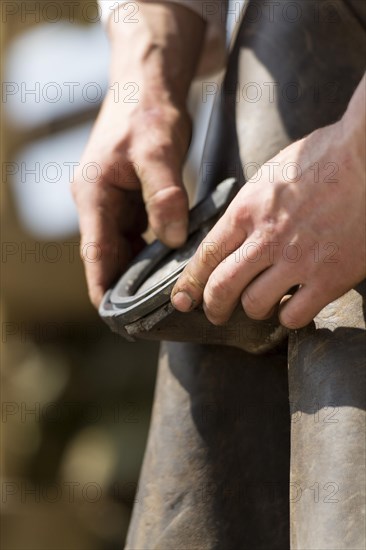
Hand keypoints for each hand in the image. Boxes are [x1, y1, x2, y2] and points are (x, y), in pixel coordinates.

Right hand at [72, 2, 204, 306]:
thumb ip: (165, 195)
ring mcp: (113, 203)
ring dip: (138, 272)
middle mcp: (98, 204)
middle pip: (108, 256)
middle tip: (151, 317)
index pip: (95, 253)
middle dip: (124, 287)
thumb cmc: (147, 113)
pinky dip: (149, 253)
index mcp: (94, 195)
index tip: (115, 320)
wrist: (147, 86)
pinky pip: (136, 235)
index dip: (103, 288)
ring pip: (123, 248)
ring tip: (163, 298)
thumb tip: (174, 239)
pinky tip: (170, 266)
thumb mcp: (158, 150)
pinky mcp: (129, 200)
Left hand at [171, 77, 365, 328]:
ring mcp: (297, 260)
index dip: (190, 283)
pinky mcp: (328, 277)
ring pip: (254, 305)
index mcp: (248, 210)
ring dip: (254, 309)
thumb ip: (249, 207)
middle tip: (216, 314)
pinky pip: (294, 315)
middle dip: (213, 307)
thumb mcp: (271, 175)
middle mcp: (266, 238)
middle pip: (221, 287)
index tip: (183, 298)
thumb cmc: (325, 158)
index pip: (206, 255)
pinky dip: (290, 316)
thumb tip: (237, 230)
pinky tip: (296, 304)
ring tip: (264, 305)